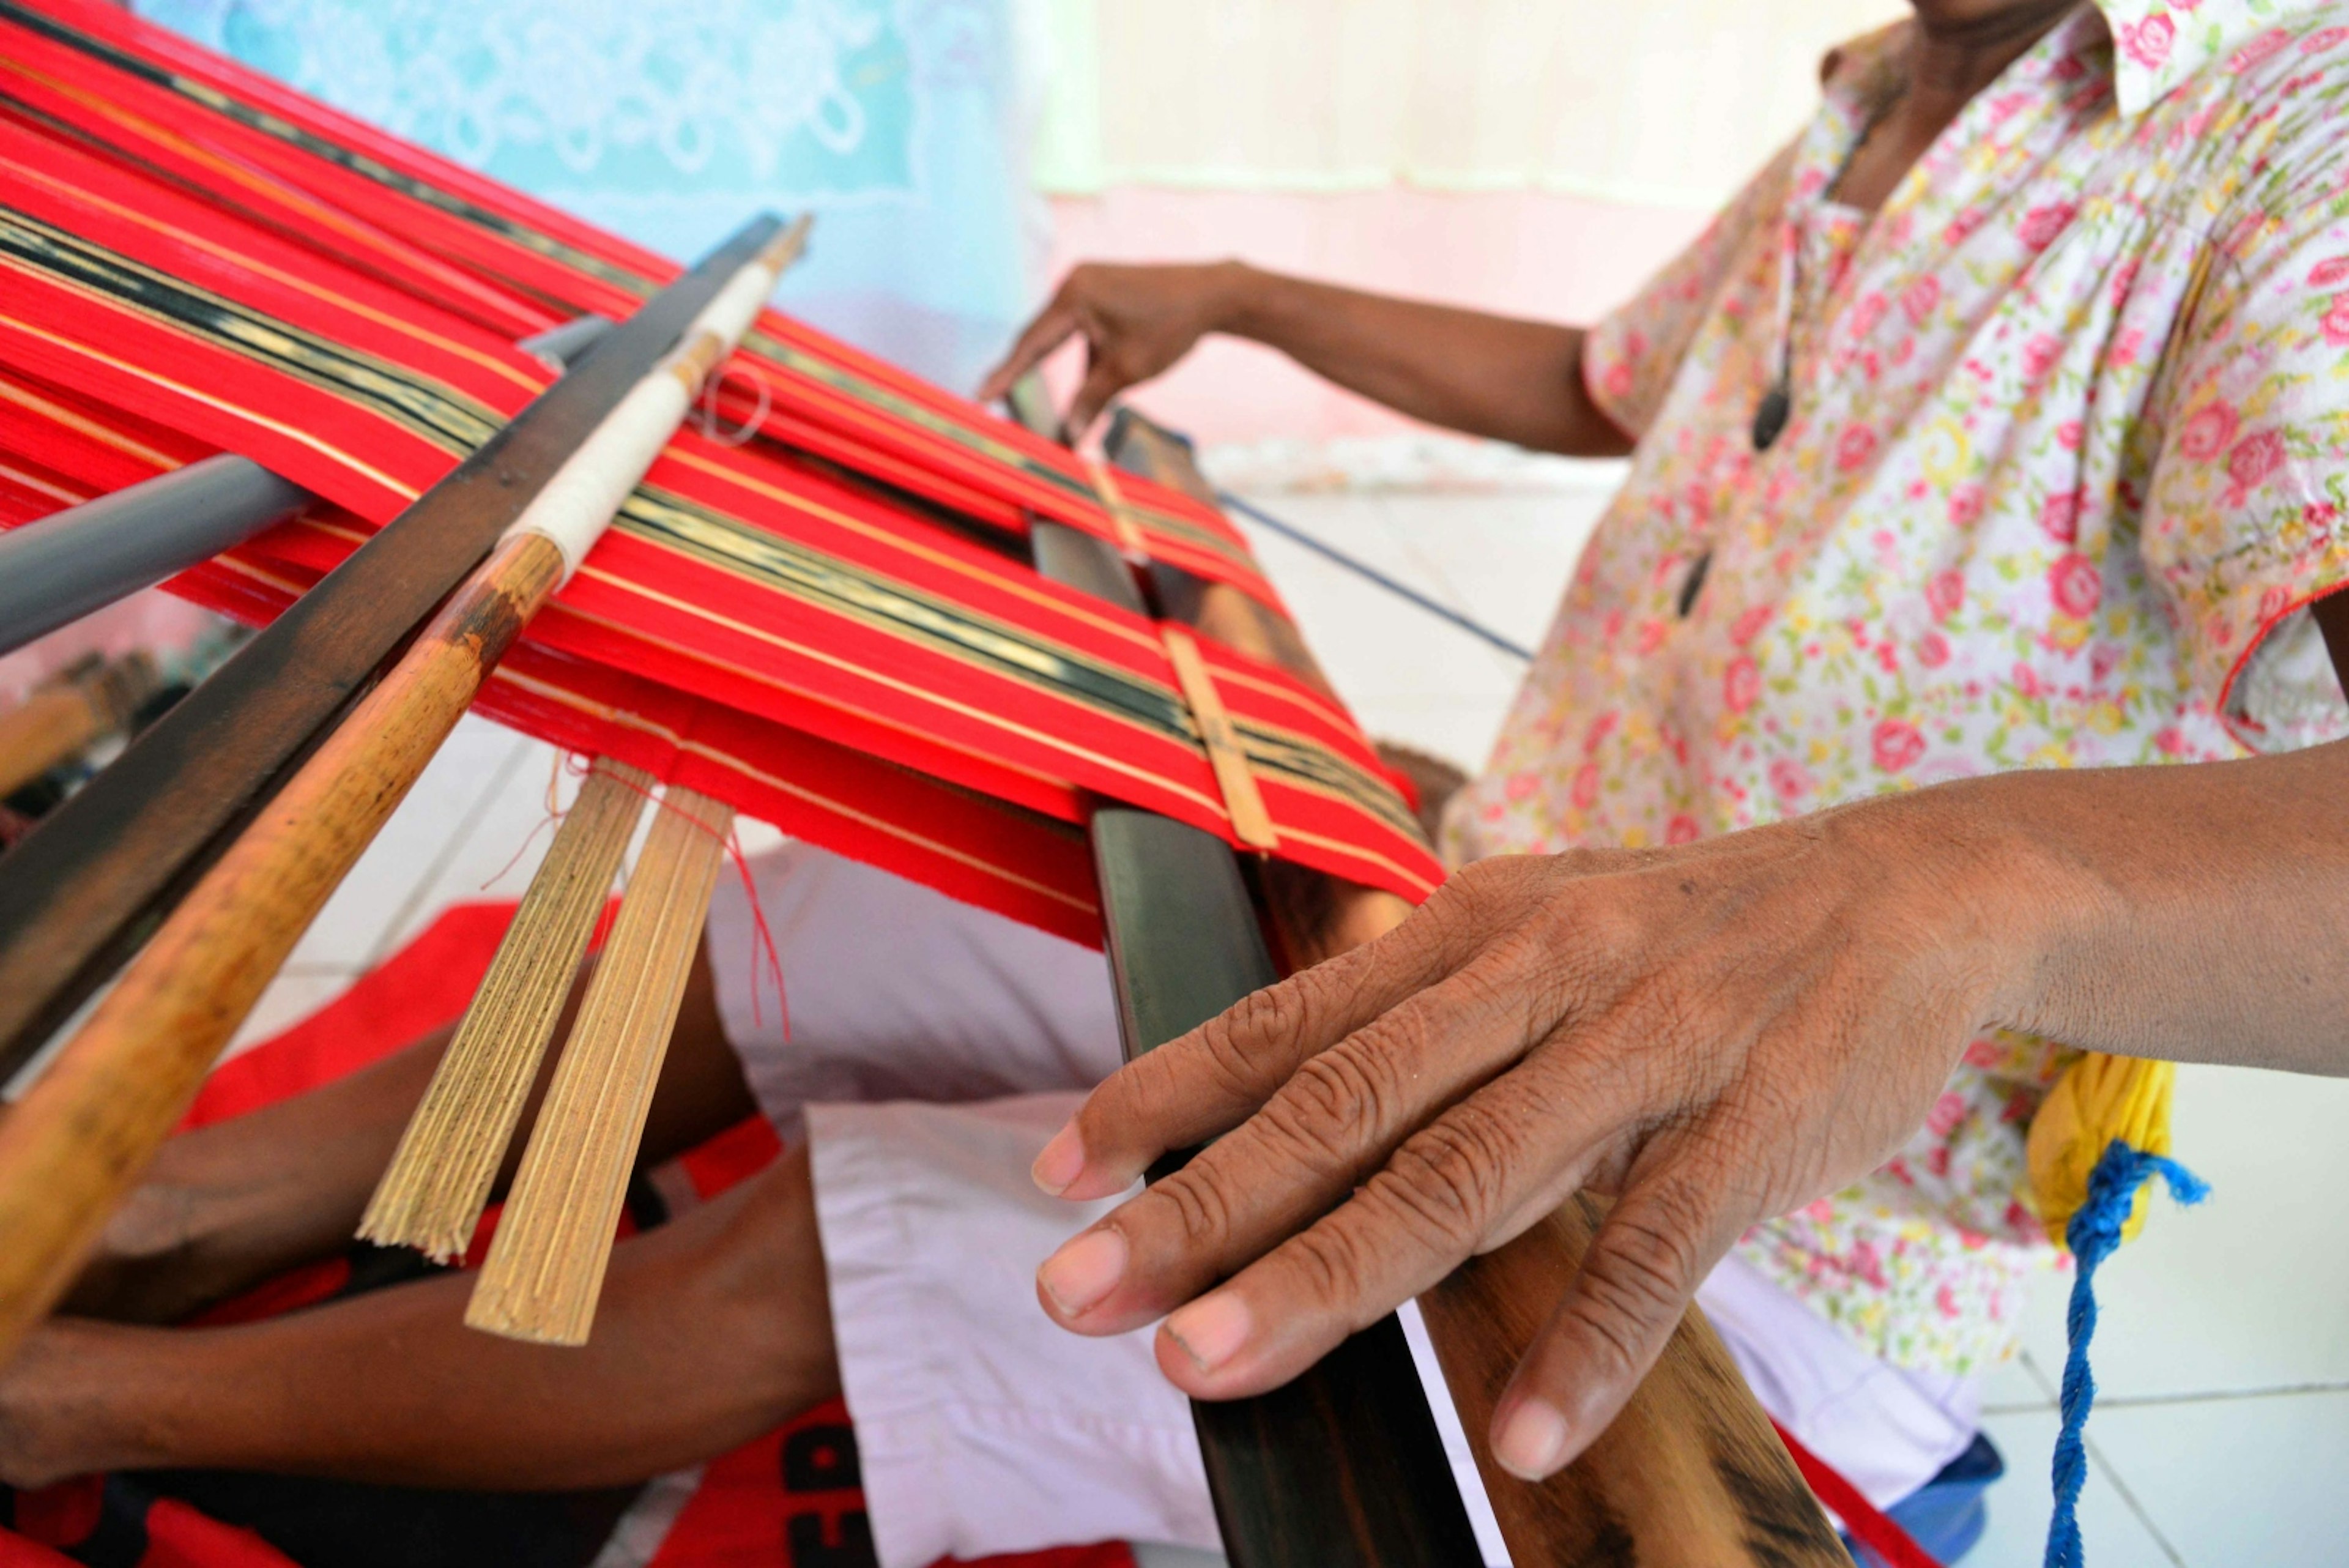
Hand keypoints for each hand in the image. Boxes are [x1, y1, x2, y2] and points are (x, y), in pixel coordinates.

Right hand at [977, 261, 1250, 437]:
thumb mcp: (1126, 372)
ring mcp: (1087, 281)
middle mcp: (1074, 282)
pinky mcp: (1101, 287)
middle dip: (1025, 373)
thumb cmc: (1171, 329)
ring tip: (1058, 401)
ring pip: (1060, 334)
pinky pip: (1078, 325)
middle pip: (1040, 337)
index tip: (982, 396)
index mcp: (1074, 296)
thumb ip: (1090, 401)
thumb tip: (1067, 437)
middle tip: (1001, 403)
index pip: (1032, 344)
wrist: (1213, 295)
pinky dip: (1079, 354)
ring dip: (1059, 368)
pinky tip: (1094, 379)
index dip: (1006, 374)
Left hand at [1028, 790, 2042, 1479]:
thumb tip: (1279, 1107)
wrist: (1905, 887)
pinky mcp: (1757, 1122)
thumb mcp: (1538, 930)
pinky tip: (1521, 1430)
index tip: (1056, 1173)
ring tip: (1219, 1365)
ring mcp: (1647, 1046)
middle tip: (1078, 1293)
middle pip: (1346, 1105)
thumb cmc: (1682, 934)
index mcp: (1471, 929)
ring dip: (1335, 1275)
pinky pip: (1661, 1246)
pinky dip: (1589, 1342)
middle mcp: (1538, 976)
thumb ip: (1420, 1016)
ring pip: (1470, 1173)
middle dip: (1200, 1207)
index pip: (1289, 1024)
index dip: (1164, 1095)